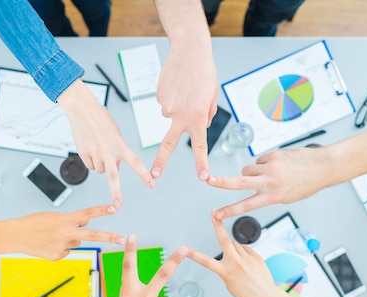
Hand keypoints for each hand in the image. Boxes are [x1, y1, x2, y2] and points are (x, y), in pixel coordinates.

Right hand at [10, 204, 123, 259]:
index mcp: (64, 220)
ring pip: (76, 243)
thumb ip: (72, 220)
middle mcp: (66, 234)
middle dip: (109, 237)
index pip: (87, 213)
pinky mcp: (58, 257)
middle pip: (92, 235)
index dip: (102, 210)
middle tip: (122, 238)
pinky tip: (48, 245)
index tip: (115, 207)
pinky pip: (67, 251)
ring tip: (51, 237)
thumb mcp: (54, 217)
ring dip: (69, 239)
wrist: (15, 236)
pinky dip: (60, 248)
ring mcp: (62, 247)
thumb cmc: (33, 223)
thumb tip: (86, 222)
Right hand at [58, 80, 154, 207]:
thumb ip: (118, 150)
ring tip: (99, 149)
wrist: (81, 109)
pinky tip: (90, 148)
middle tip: (118, 205)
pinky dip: (91, 160)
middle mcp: (107, 150)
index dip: (144, 174)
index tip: (152, 184)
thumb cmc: (100, 119)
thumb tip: (116, 167)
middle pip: (113, 176)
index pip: (135, 162)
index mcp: (119, 144)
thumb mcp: (116, 133)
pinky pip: (90, 165)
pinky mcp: (83, 153)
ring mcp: (94, 152)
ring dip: (102, 164)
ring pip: (101, 170)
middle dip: (116, 193)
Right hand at [151, 40, 217, 180]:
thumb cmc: (205, 72)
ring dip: (177, 107)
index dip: (201, 164)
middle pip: (168, 144)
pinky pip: (166, 103)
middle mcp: (181, 115)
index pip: (200, 146)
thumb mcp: (212, 96)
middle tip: (154, 174)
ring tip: (185, 89)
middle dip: (161, 161)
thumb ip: (207, 115)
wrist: (190, 50)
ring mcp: (167, 106)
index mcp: (198, 117)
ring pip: (171, 115)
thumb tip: (201, 125)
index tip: (202, 177)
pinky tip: (177, 84)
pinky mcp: (159, 97)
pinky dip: (171, 97)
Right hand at [184, 214, 277, 296]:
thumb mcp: (229, 282)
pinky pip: (246, 249)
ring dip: (234, 249)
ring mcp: (247, 259)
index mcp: (225, 273)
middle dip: (218, 225)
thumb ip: (227, 265)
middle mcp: (236, 264)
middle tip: (214, 212)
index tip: (184, 249)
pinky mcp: (257, 257)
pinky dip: (245, 254)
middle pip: (225, 240)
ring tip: (241, 264)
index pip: (205, 261)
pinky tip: (249, 265)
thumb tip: (232, 249)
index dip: (193, 254)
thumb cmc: (247, 293)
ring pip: (236, 245)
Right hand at [208, 147, 331, 218]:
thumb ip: (267, 193)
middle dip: (222, 182)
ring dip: (251, 173)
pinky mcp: (273, 155)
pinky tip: (277, 165)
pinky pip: (258, 160)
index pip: (247, 205)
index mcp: (274, 196)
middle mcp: (271, 182)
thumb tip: (250, 183)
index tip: (217, 214)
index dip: (230, 210)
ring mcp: (271, 167)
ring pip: (247, 170)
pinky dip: (264, 163)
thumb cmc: (305, 184)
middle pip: (240, 182)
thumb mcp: (286, 197)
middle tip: (208, 180)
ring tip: (268, 174)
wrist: (322, 167)